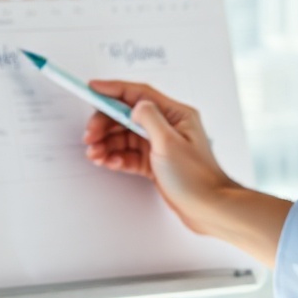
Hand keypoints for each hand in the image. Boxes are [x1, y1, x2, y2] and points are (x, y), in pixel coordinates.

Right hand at [82, 80, 232, 228]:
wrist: (208, 208)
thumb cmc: (196, 178)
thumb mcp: (169, 143)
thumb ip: (149, 119)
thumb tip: (134, 106)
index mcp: (175, 115)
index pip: (139, 94)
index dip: (113, 90)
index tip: (93, 88)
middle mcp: (167, 126)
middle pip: (127, 116)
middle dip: (105, 124)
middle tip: (90, 136)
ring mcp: (159, 144)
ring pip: (125, 136)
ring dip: (106, 143)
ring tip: (95, 154)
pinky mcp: (154, 162)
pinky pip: (128, 154)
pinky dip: (115, 157)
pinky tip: (107, 162)